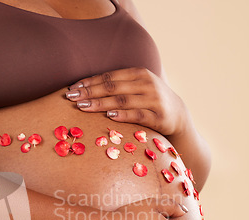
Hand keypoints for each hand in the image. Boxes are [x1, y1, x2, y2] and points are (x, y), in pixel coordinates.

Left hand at [65, 67, 187, 135]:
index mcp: (138, 73)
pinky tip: (109, 116)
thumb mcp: (134, 87)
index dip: (89, 82)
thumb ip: (115, 86)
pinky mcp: (158, 116)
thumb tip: (82, 89)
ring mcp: (153, 99)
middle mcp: (146, 83)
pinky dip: (123, 115)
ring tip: (83, 107)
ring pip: (122, 100)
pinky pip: (137, 115)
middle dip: (90, 92)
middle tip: (71, 97)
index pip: (109, 76)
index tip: (71, 88)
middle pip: (112, 87)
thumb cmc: (147, 100)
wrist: (177, 114)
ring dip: (101, 104)